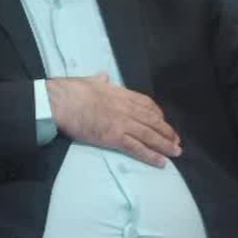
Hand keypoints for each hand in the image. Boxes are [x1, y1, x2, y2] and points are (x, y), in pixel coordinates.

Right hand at [47, 73, 180, 166]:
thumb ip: (99, 80)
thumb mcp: (88, 80)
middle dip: (166, 131)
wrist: (60, 102)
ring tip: (176, 152)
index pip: (145, 103)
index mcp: (119, 93)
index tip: (163, 120)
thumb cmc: (70, 90)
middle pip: (152, 121)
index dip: (157, 113)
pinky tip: (161, 162)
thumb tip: (103, 75)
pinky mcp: (114, 137)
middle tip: (176, 140)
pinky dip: (151, 155)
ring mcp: (121, 123)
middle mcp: (125, 108)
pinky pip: (137, 148)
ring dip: (165, 144)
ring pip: (149, 135)